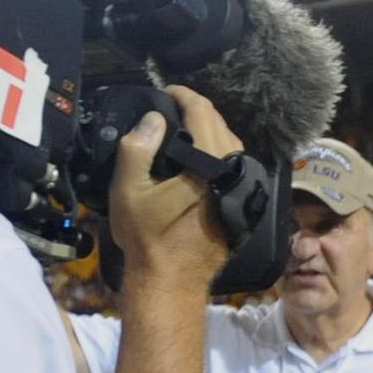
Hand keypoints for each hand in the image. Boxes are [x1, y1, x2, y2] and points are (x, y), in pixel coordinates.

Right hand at [108, 85, 242, 290]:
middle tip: (174, 107)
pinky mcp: (243, 205)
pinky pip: (237, 166)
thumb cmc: (148, 237)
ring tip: (186, 128)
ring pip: (233, 146)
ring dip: (212, 131)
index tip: (167, 91)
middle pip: (221, 126)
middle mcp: (232, 172)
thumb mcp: (128, 190)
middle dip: (198, 111)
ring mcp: (242, 190)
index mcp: (208, 164)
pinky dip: (221, 154)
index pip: (203, 113)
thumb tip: (154, 118)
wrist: (173, 280)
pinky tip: (203, 158)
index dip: (184, 96)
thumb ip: (138, 148)